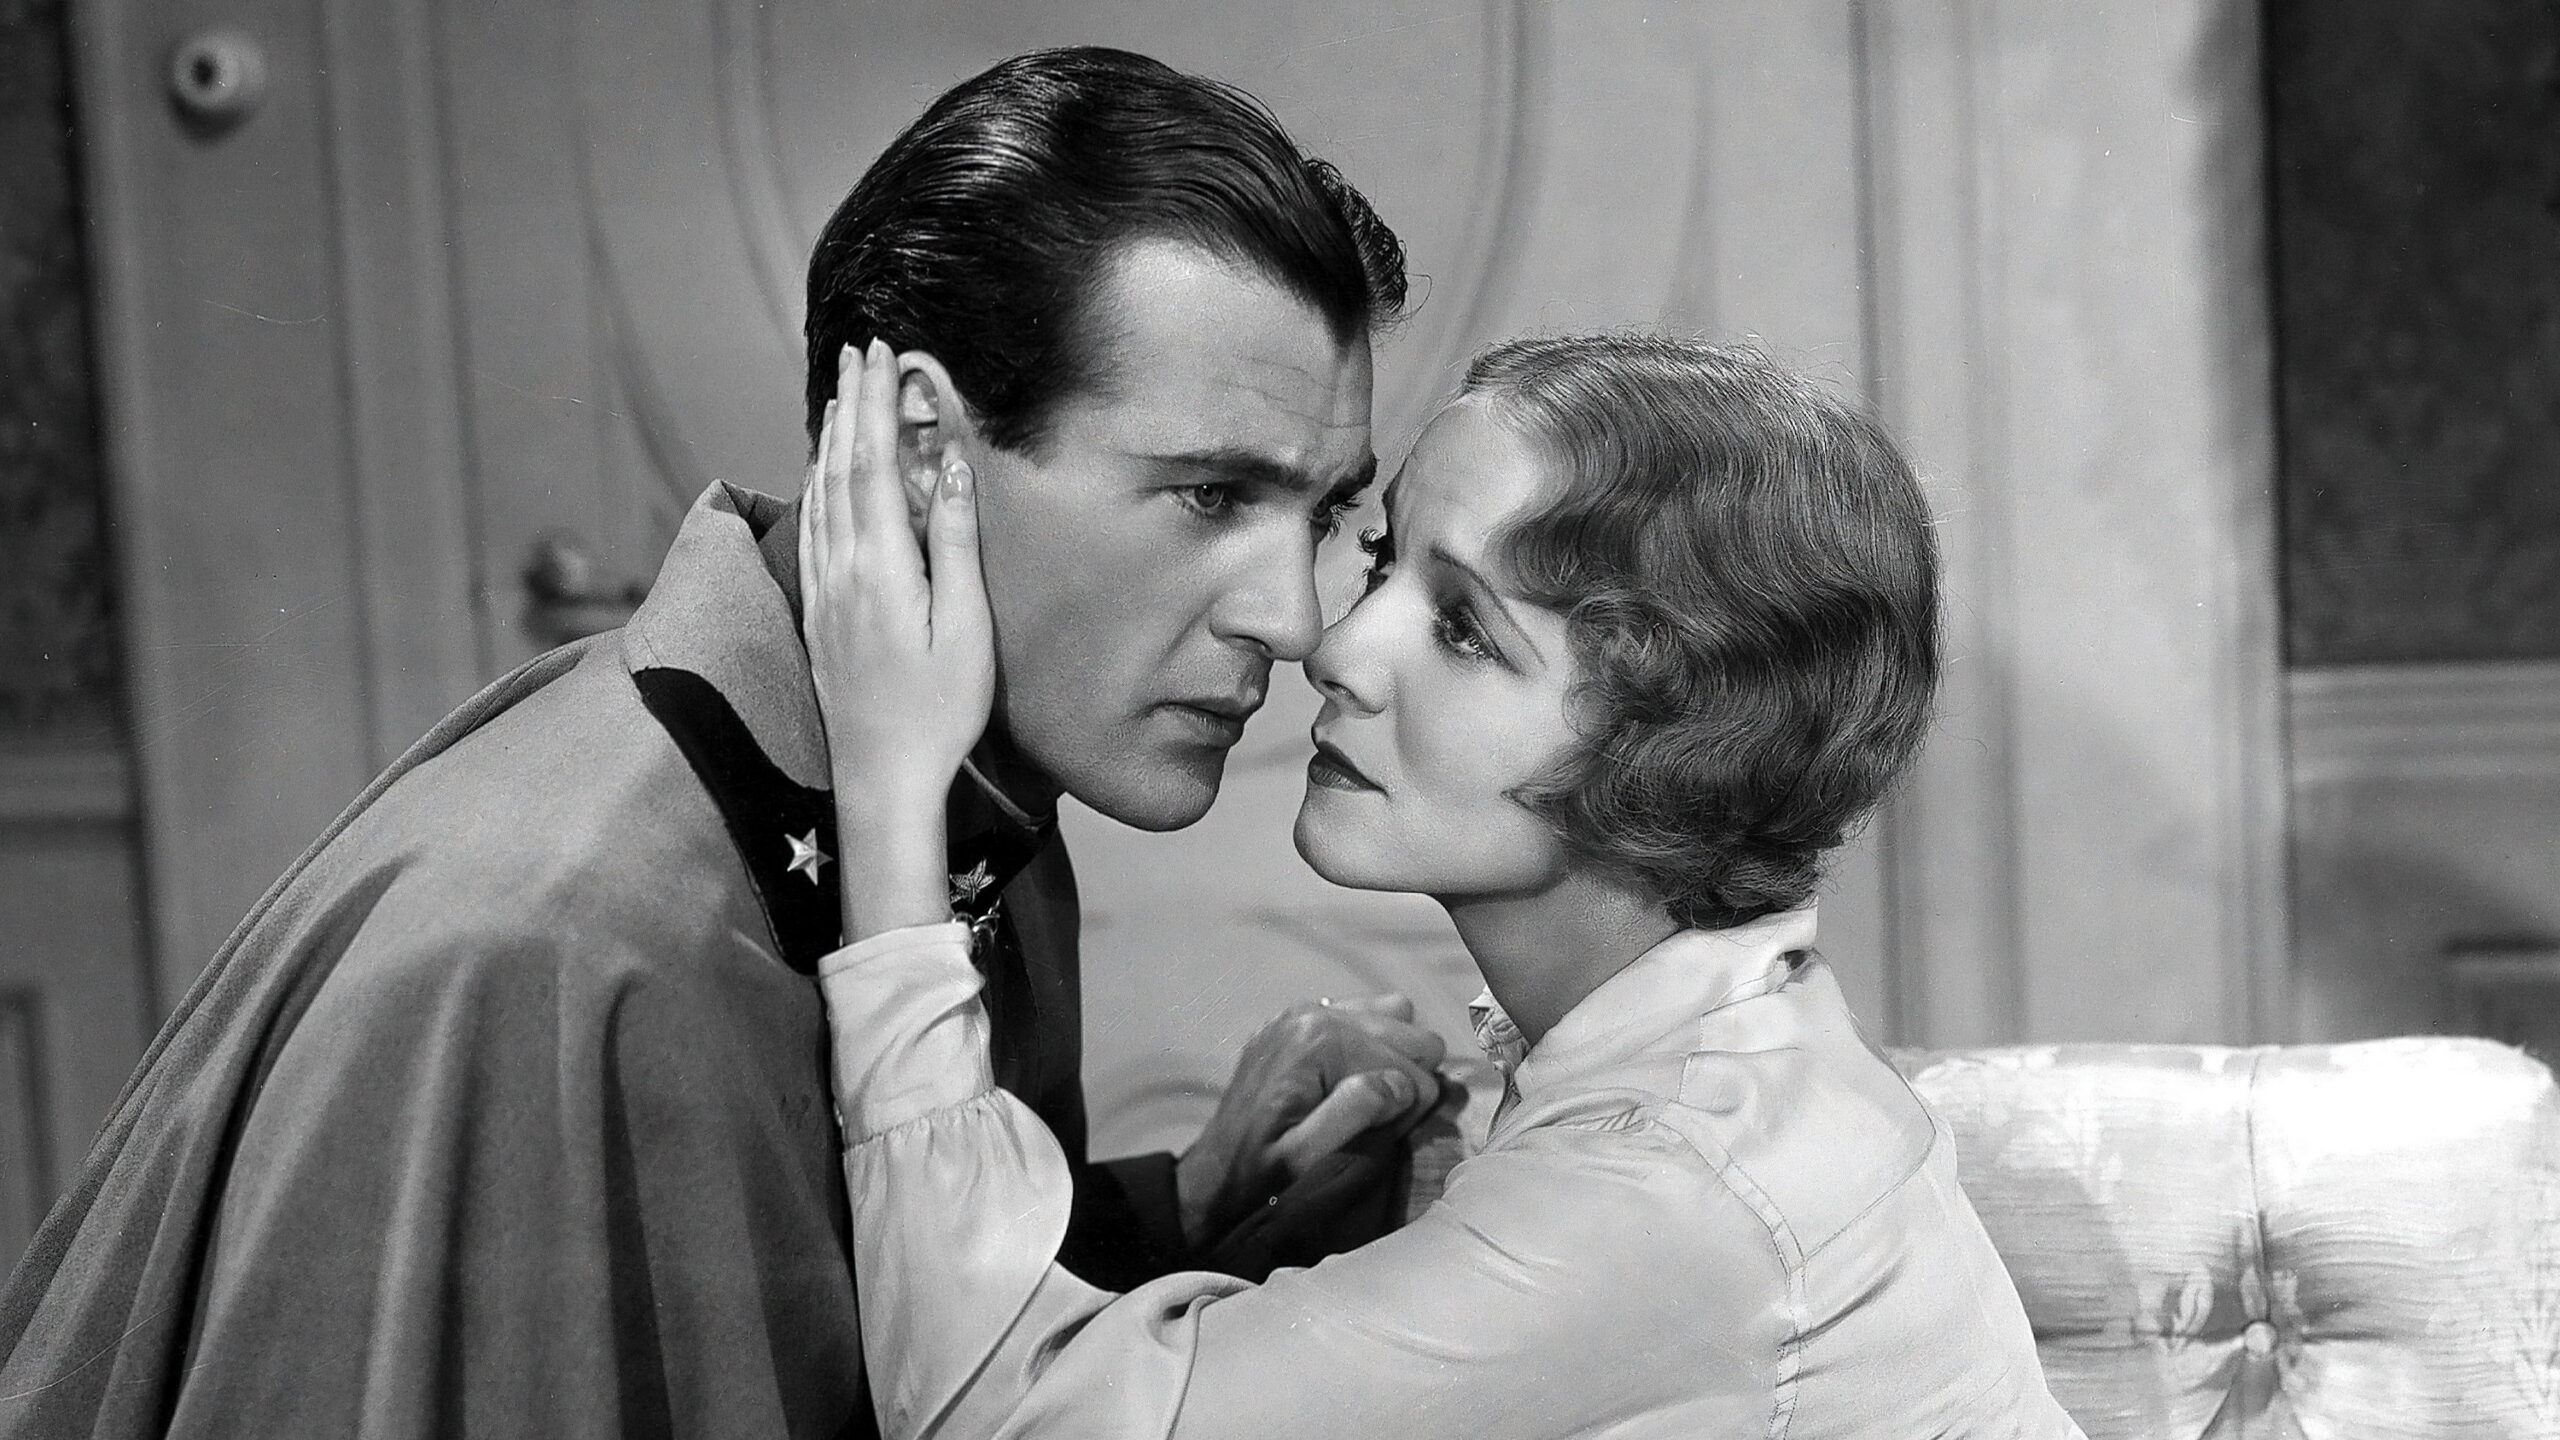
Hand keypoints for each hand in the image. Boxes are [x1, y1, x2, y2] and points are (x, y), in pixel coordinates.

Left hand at [799, 338, 992, 804]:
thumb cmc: (939, 712)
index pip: (871, 464)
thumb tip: (947, 469)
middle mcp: (841, 572)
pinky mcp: (819, 616)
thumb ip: (954, 545)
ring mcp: (824, 595)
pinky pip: (812, 531)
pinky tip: (821, 477)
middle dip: (849, 407)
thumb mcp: (966, 628)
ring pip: (818, 496)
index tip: (880, 355)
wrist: (883, 779)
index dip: (874, 406)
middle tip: (857, 354)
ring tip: (839, 398)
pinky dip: (817, 487)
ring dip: (828, 441)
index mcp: (880, 569)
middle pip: (839, 469)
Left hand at [1175, 995, 1448, 1246]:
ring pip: (1391, 1015)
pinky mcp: (1299, 1021)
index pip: (1410, 1064)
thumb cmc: (1260, 1171)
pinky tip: (1350, 1079)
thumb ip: (1356, 1113)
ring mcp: (1304, 1011)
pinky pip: (1362, 1015)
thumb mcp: (1307, 1156)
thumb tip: (1402, 1084)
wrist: (1216, 1170)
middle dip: (1404, 1074)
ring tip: (1370, 1095)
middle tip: (1381, 1117)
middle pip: (1406, 1029)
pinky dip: (1368, 1044)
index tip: (1385, 1133)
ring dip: (1391, 1055)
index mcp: (1318, 1039)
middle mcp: (1312, 1012)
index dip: (1408, 1106)